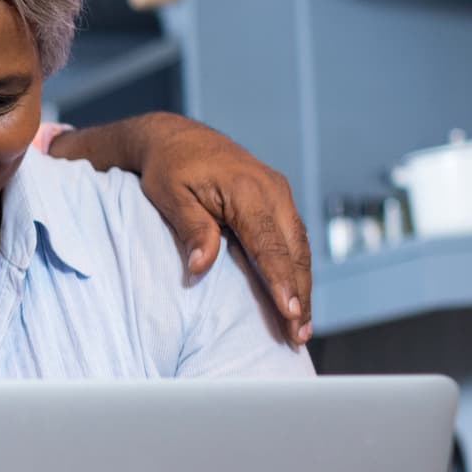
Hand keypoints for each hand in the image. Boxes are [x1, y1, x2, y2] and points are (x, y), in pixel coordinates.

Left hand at [52, 113, 311, 343]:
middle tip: (299, 335)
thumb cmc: (168, 168)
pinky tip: (295, 295)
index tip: (289, 312)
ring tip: (300, 326)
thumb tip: (200, 266)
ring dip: (303, 285)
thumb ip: (191, 229)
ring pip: (300, 247)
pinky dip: (297, 268)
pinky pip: (293, 238)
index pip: (270, 244)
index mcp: (247, 190)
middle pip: (294, 250)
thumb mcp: (170, 196)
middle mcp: (272, 190)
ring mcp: (279, 193)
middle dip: (300, 294)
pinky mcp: (278, 199)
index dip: (281, 281)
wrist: (177, 137)